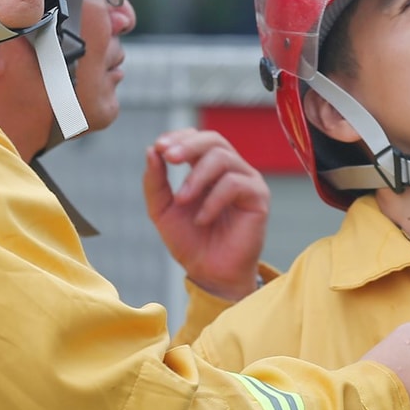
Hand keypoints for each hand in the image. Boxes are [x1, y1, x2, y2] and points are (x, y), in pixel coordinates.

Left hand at [141, 128, 269, 302]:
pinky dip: (213, 200)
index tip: (159, 147)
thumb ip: (155, 181)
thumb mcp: (161, 209)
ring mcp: (246, 181)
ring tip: (181, 200)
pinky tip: (202, 218)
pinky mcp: (258, 197)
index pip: (197, 137)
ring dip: (196, 177)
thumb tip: (151, 150)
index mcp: (207, 167)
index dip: (178, 137)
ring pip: (223, 158)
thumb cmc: (189, 240)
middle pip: (213, 139)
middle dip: (188, 145)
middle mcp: (230, 169)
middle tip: (168, 157)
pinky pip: (235, 184)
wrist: (208, 272)